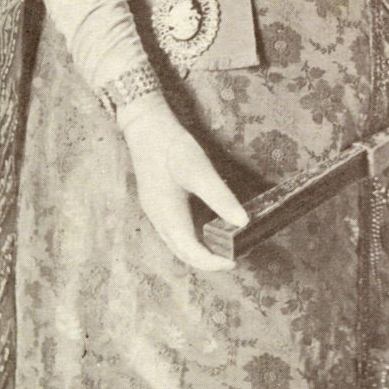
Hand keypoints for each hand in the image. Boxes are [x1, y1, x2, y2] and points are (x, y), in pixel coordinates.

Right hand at [121, 98, 247, 271]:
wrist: (145, 126)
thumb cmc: (172, 147)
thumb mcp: (199, 170)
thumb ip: (220, 197)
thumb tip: (243, 222)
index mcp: (168, 216)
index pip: (191, 252)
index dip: (213, 262)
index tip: (234, 262)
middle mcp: (158, 219)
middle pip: (182, 253)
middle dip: (206, 261)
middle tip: (231, 259)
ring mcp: (154, 212)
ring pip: (176, 244)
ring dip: (198, 251)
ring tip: (221, 248)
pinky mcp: (155, 203)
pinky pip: (173, 232)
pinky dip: (190, 239)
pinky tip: (204, 230)